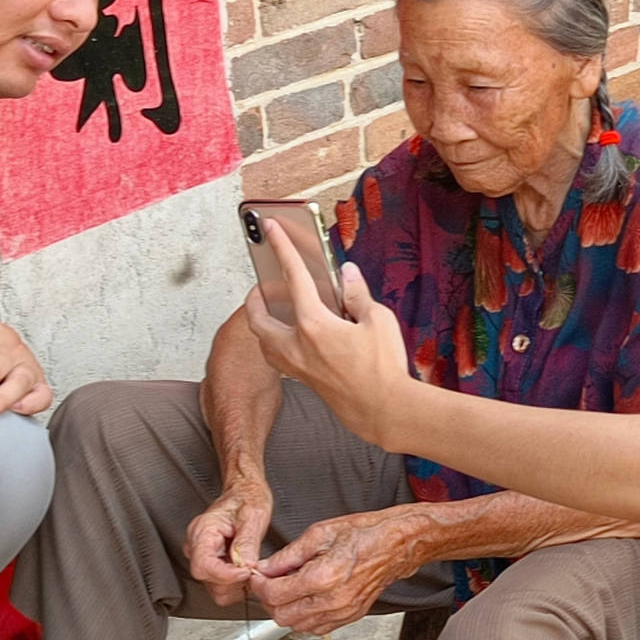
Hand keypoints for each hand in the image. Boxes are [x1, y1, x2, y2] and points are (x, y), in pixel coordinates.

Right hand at [185, 477, 275, 606]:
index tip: (247, 572)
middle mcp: (197, 546)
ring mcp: (202, 556)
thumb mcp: (253, 515)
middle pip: (208, 580)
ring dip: (236, 584)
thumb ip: (247, 542)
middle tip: (254, 568)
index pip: (204, 565)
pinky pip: (220, 584)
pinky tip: (246, 568)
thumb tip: (246, 566)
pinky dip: (236, 584)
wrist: (244, 491)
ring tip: (251, 566)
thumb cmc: (247, 498)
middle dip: (234, 581)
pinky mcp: (211, 563)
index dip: (226, 575)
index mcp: (203, 532)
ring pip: (214, 587)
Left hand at [243, 220, 411, 447]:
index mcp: (313, 325)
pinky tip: (293, 339)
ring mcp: (298, 367)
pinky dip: (276, 342)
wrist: (384, 411)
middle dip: (255, 298)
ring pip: (264, 341)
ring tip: (272, 310)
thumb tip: (347, 275)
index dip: (282, 248)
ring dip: (263, 323)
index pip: (293, 277)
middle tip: (261, 284)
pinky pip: (278, 357)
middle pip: (259, 318)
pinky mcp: (305, 381)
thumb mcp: (377, 320)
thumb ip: (357, 294)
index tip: (272, 229)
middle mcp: (297, 346)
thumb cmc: (383, 369)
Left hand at [247, 510, 421, 635]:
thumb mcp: (320, 533)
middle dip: (270, 599)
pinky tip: (307, 599)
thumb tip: (266, 568)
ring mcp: (343, 612)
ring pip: (297, 626)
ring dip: (286, 610)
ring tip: (289, 589)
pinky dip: (305, 617)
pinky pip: (317, 628)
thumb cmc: (365, 533)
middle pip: (282, 615)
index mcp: (323, 577)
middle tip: (269, 582)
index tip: (257, 576)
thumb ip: (289, 555)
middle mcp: (333, 600)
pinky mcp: (351, 616)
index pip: (275, 594)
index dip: (259, 585)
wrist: (397, 543)